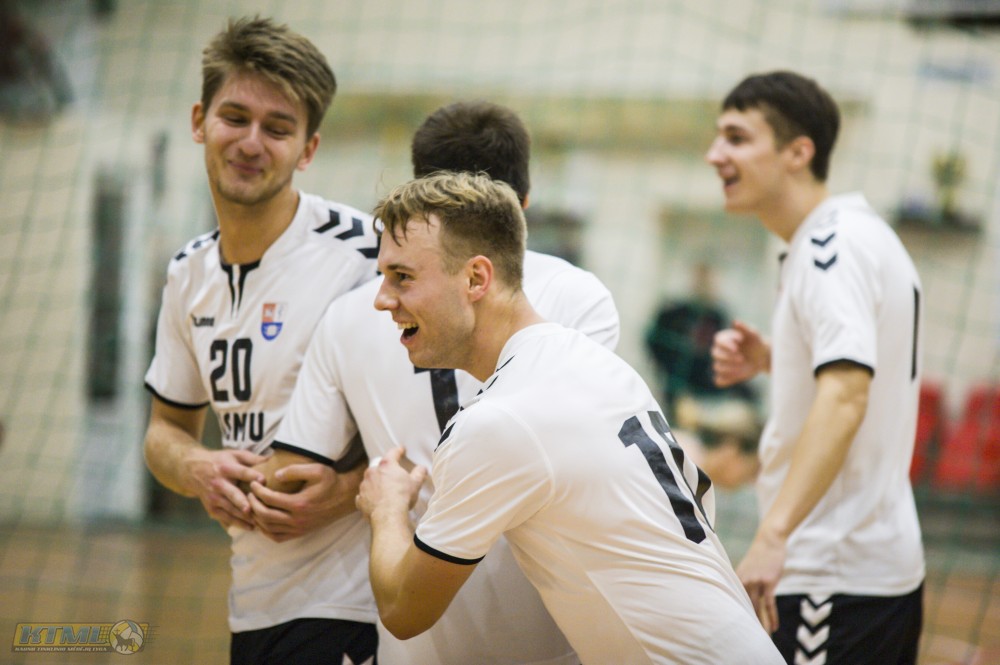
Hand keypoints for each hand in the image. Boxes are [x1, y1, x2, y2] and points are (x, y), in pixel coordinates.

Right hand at [187, 448, 266, 530]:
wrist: (193, 471)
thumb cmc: (220, 462)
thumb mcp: (234, 455)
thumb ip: (253, 458)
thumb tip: (272, 459)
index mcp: (226, 468)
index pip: (241, 472)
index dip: (252, 476)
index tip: (263, 480)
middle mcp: (219, 484)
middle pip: (232, 494)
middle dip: (241, 501)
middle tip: (251, 509)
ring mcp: (214, 498)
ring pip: (230, 509)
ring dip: (244, 517)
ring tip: (259, 522)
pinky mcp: (212, 509)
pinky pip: (226, 518)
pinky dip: (238, 523)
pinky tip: (250, 527)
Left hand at [248, 463, 365, 541]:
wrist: (344, 497)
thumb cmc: (331, 481)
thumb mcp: (317, 469)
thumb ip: (295, 470)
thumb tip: (276, 475)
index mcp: (299, 503)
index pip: (269, 499)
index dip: (257, 491)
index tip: (253, 483)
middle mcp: (298, 519)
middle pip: (265, 515)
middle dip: (253, 504)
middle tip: (249, 494)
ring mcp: (299, 528)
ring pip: (268, 529)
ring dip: (256, 518)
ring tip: (252, 506)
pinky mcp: (301, 533)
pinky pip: (277, 537)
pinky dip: (266, 531)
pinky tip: (262, 521)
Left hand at [357, 447, 426, 520]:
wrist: (388, 515)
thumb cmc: (402, 497)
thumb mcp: (415, 483)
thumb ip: (419, 473)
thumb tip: (422, 468)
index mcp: (386, 465)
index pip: (393, 453)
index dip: (398, 450)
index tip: (401, 449)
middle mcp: (372, 472)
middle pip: (378, 466)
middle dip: (385, 470)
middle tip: (392, 476)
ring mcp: (364, 485)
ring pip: (370, 481)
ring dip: (376, 483)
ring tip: (385, 492)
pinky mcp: (360, 499)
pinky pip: (364, 495)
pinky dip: (369, 497)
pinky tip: (376, 502)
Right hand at [712, 320, 769, 386]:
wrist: (762, 357)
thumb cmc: (756, 343)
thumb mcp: (753, 334)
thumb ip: (744, 328)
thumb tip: (735, 321)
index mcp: (724, 339)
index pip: (718, 341)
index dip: (725, 345)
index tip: (737, 348)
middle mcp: (720, 351)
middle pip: (715, 354)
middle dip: (728, 357)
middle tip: (742, 359)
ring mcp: (721, 364)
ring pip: (717, 367)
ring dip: (728, 369)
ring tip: (742, 368)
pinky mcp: (725, 376)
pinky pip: (719, 380)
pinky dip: (725, 380)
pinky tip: (736, 377)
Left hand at [736, 529, 786, 633]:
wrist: (769, 540)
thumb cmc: (759, 555)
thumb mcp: (747, 567)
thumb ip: (743, 581)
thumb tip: (742, 596)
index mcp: (736, 579)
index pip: (732, 601)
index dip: (732, 616)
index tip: (732, 629)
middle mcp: (743, 581)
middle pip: (743, 607)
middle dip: (745, 623)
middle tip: (746, 638)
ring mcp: (755, 582)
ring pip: (756, 608)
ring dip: (759, 624)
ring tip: (762, 638)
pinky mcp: (768, 582)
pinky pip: (769, 604)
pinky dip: (771, 616)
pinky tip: (774, 627)